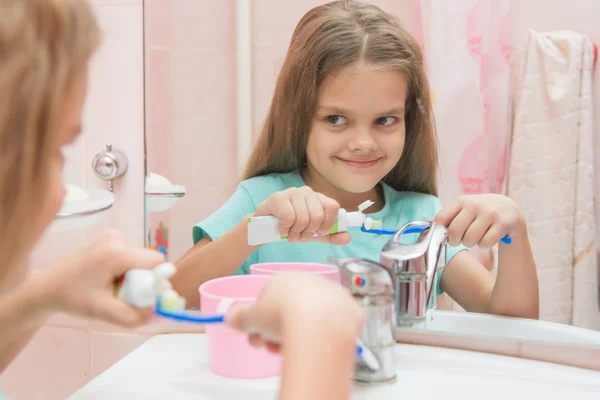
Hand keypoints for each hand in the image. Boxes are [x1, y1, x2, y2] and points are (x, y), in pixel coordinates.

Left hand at [34, 229, 164, 326]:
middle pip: (148, 261)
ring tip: (110, 287)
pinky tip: (106, 278)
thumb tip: (159, 315)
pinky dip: (125, 269)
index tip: (144, 296)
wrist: (46, 286)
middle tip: (122, 295)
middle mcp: (117, 238)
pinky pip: (130, 255)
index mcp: (116, 253)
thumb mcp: (104, 312)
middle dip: (141, 281)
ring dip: (132, 276)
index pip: (156, 261)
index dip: (157, 281)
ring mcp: (112, 235)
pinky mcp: (109, 237)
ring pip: (139, 259)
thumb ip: (134, 316)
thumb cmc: (73, 298)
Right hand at [225, 273, 363, 351]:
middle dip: (277, 330)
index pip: (269, 299)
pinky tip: (317, 346)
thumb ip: (239, 316)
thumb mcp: (250, 318)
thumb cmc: (281, 317)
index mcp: (284, 279)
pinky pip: (334, 325)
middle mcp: (310, 282)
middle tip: (271, 348)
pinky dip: (325, 335)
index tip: (257, 337)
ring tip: (291, 350)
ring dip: (299, 334)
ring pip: (313, 317)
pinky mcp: (350, 310)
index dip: (260, 321)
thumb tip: (231, 316)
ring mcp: (332, 294)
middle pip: (290, 309)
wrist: (318, 325)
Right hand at [254, 186, 349, 244]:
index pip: (333, 206)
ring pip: (302, 218)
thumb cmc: (293, 227)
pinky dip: (285, 229)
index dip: (328, 223)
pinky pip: (288, 217)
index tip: (320, 233)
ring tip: (291, 236)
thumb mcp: (314, 233)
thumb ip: (331, 235)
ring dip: (296, 233)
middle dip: (309, 232)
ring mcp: (292, 193)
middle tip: (301, 238)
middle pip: (317, 215)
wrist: (265, 226)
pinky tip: (282, 230)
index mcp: (319, 199)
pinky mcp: (278, 197)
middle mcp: (307, 192)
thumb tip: (347, 238)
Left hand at [434, 194, 524, 248]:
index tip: (447, 235)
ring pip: (470, 239)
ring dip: (470, 244)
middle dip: (455, 241)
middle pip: (454, 232)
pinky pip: (485, 243)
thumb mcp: (463, 209)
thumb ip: (446, 217)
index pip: (441, 219)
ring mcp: (489, 213)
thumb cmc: (479, 212)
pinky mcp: (502, 224)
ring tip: (475, 238)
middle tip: (460, 240)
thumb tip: (425, 223)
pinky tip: (487, 238)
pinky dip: (484, 245)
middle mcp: (474, 205)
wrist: (509, 209)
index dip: (441, 232)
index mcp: (461, 201)